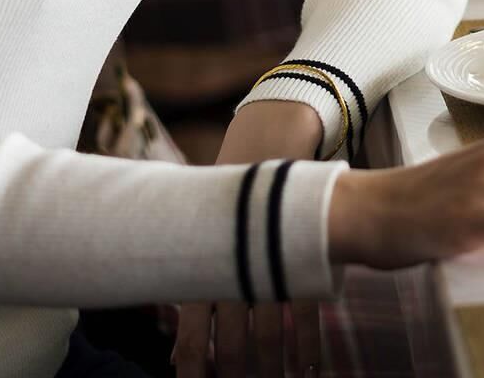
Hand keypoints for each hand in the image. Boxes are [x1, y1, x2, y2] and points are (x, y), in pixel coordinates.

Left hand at [173, 101, 325, 377]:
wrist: (273, 129)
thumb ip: (196, 264)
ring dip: (270, 364)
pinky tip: (306, 366)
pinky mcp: (303, 252)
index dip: (192, 356)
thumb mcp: (209, 217)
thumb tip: (177, 327)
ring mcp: (269, 257)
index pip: (193, 320)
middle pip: (230, 333)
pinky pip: (304, 309)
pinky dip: (305, 342)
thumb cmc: (237, 185)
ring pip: (267, 329)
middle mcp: (234, 260)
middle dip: (233, 368)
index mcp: (207, 252)